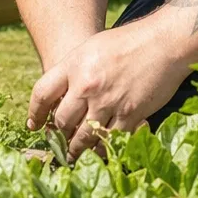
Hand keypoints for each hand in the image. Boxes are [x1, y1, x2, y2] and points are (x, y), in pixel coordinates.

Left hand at [26, 17, 193, 159]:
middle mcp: (87, 85)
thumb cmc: (127, 42)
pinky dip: (102, 149)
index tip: (33, 125)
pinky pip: (110, 140)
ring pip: (84, 135)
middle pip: (62, 120)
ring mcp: (108, 102)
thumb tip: (60, 95)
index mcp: (74, 65)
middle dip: (58, 135)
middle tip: (57, 143)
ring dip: (77, 148)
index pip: (42, 94)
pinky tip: (98, 151)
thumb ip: (73, 70)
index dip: (34, 113)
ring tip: (72, 155)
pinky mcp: (129, 114)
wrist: (163, 42)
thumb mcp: (91, 48)